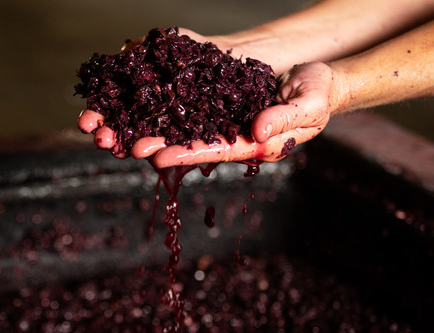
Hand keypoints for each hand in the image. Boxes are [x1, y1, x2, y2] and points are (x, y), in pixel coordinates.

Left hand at [80, 61, 332, 167]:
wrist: (316, 75)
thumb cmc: (319, 94)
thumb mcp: (309, 107)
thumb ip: (285, 120)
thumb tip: (256, 132)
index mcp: (250, 143)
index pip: (212, 151)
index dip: (184, 153)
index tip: (157, 156)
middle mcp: (228, 132)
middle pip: (184, 141)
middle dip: (154, 143)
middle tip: (123, 145)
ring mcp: (218, 115)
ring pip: (176, 122)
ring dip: (146, 124)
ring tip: (115, 129)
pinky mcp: (213, 96)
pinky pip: (182, 99)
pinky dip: (157, 99)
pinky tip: (133, 99)